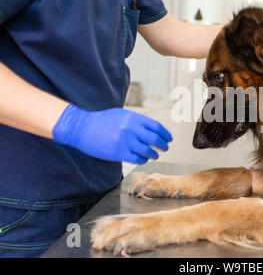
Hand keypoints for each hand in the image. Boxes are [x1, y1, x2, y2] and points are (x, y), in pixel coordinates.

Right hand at [52, 104, 171, 163]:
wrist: (82, 128)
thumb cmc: (102, 121)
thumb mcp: (122, 115)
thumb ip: (137, 121)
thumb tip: (154, 129)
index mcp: (133, 118)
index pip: (156, 127)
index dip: (165, 134)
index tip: (169, 139)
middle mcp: (131, 129)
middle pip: (155, 139)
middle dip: (163, 145)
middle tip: (165, 148)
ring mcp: (125, 141)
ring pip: (147, 151)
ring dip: (154, 154)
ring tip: (155, 155)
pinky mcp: (119, 153)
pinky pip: (137, 159)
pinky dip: (143, 159)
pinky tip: (143, 158)